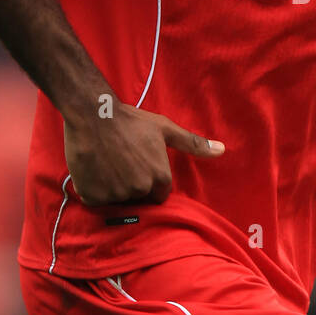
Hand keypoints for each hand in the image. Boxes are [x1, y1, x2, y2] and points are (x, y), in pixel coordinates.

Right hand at [64, 101, 224, 205]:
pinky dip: (94, 190)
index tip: (139, 167)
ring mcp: (116, 194)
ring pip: (117, 200)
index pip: (159, 195)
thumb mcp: (164, 129)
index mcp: (160, 177)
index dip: (150, 182)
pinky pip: (96, 200)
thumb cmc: (131, 120)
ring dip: (112, 188)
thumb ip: (193, 143)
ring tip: (106, 164)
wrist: (93, 114)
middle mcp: (140, 189)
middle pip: (138, 198)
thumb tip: (222, 150)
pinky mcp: (94, 196)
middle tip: (121, 163)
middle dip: (131, 186)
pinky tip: (94, 170)